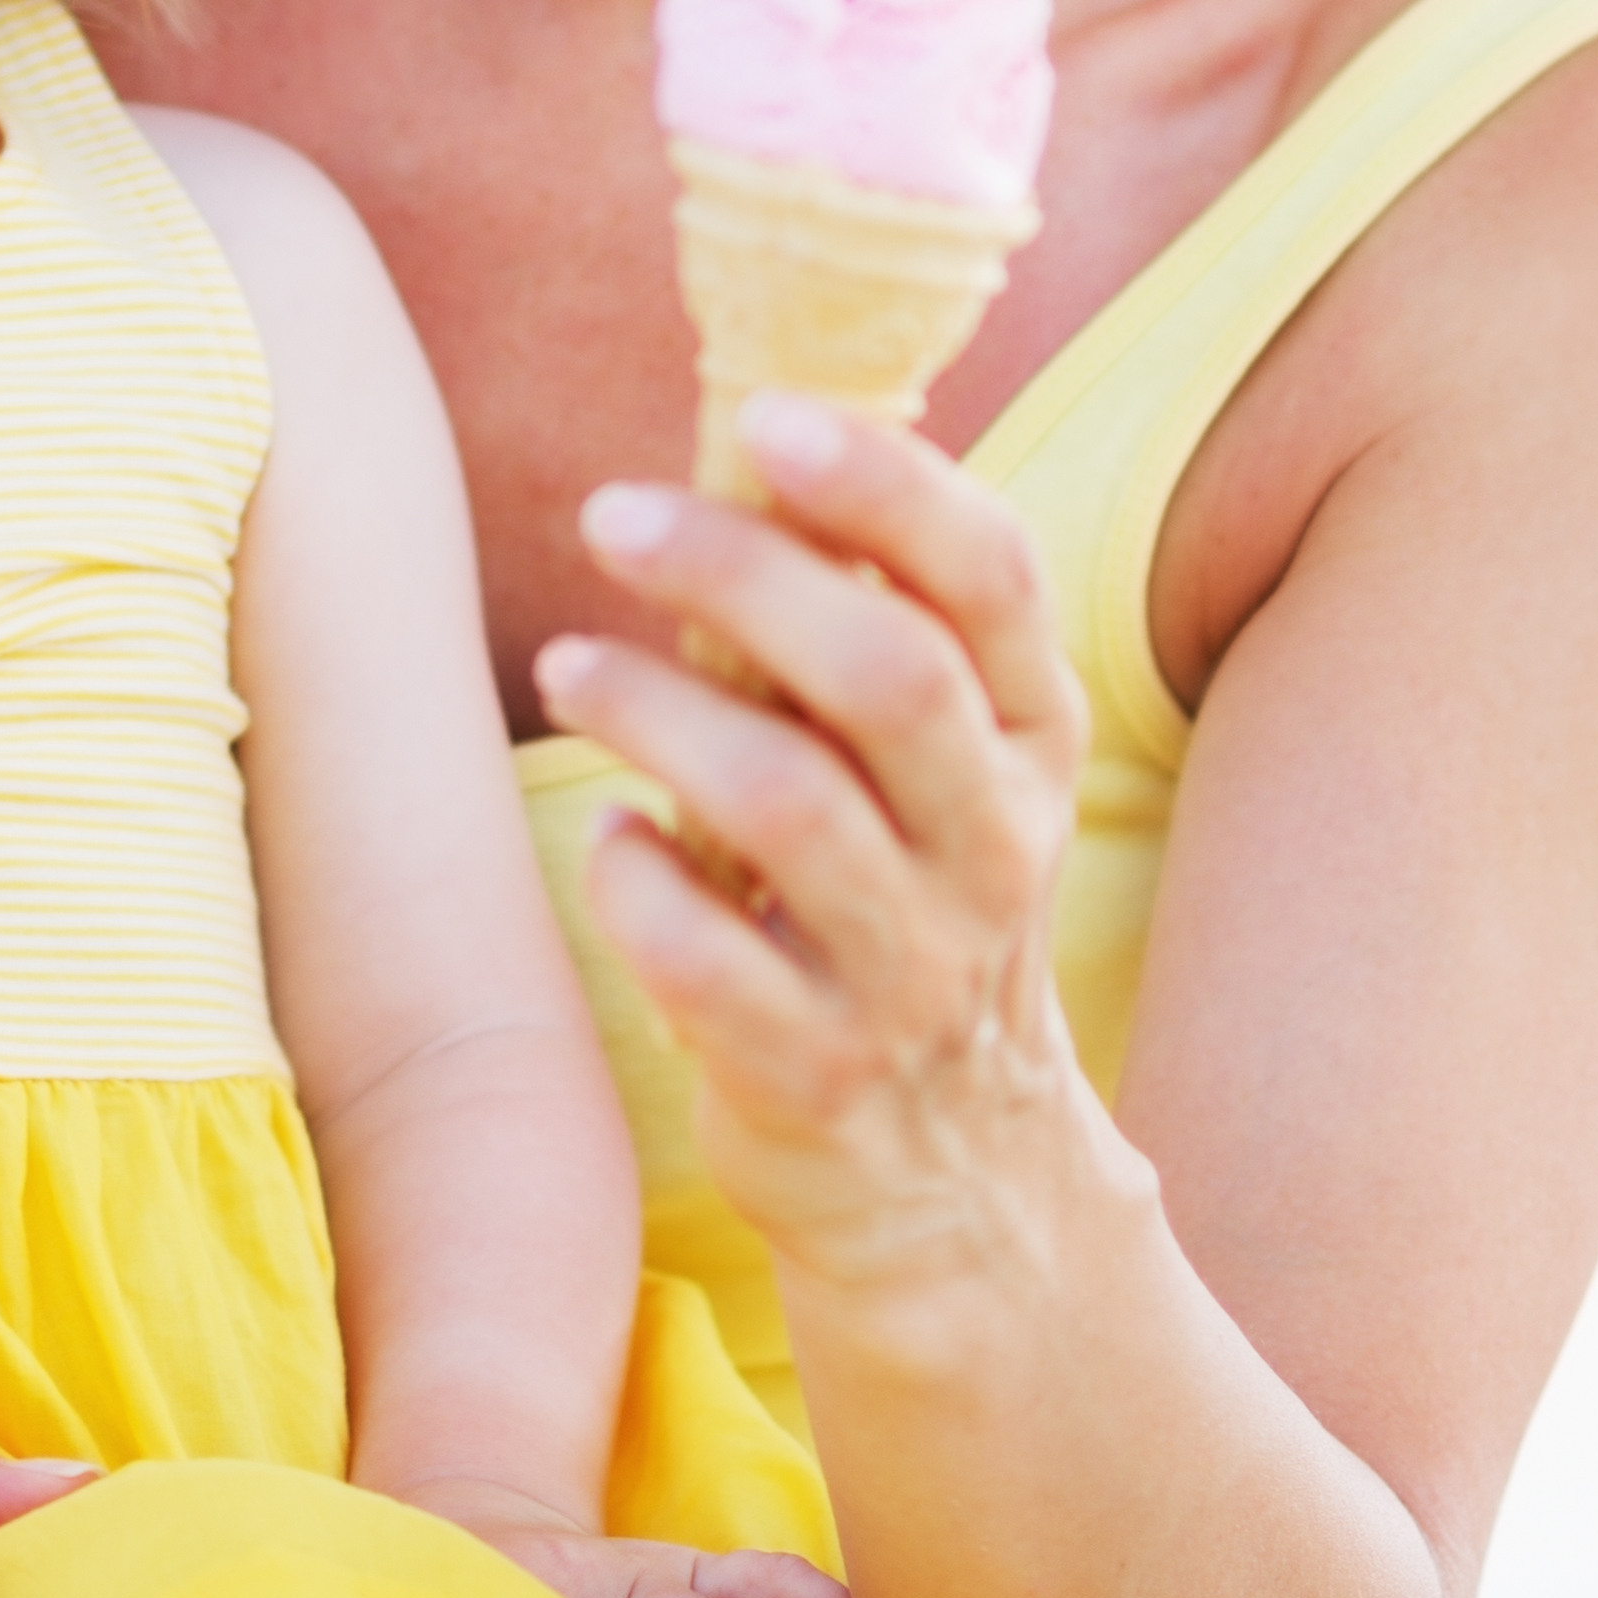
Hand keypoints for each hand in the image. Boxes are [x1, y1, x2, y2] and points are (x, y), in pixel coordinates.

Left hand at [537, 406, 1097, 1296]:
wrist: (955, 1182)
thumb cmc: (903, 902)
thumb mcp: (938, 771)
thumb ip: (875, 622)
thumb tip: (753, 428)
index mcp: (1031, 742)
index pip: (994, 579)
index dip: (886, 485)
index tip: (764, 415)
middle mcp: (994, 849)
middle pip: (887, 675)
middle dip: (741, 572)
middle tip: (609, 515)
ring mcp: (912, 971)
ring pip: (787, 804)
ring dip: (655, 709)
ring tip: (566, 664)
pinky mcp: (817, 1074)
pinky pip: (708, 959)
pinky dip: (638, 881)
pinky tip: (610, 839)